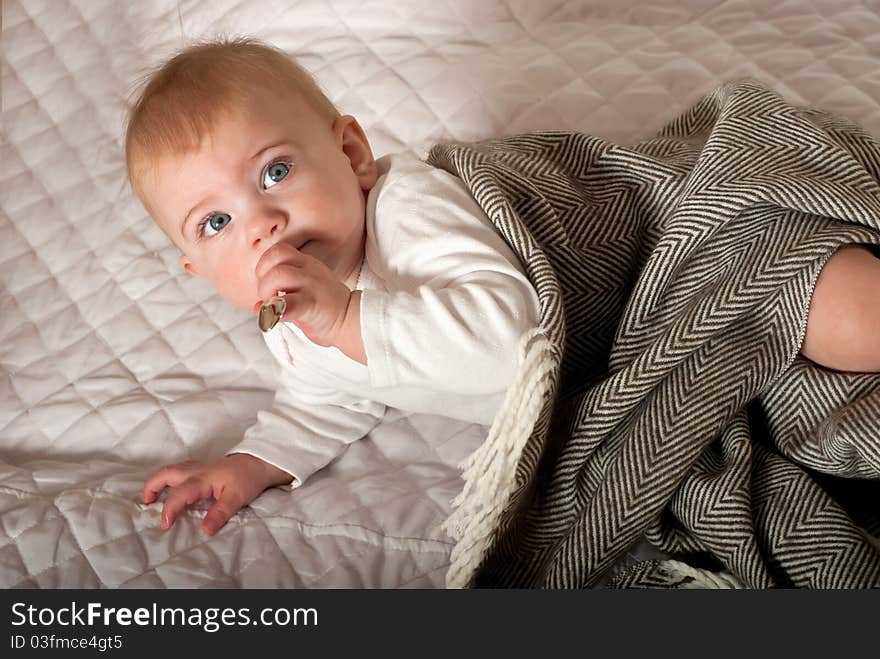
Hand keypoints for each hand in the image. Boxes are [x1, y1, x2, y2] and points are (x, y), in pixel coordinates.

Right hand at [142, 454, 291, 534]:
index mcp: (202, 478)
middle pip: (165, 473)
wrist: (259, 462)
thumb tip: (205, 530)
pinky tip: (169, 490)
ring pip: (170, 470)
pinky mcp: (200, 467)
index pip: (178, 494)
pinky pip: (178, 471)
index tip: (165, 525)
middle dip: (151, 487)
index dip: (169, 510)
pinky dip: (167, 479)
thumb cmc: (248, 478)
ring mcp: (197, 467)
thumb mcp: (237, 498)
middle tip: (147, 505)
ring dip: (157, 482)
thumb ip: (220, 513)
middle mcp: (195, 470)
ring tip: (152, 499)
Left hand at [255, 242, 351, 347]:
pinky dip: (275, 311)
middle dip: (262, 281)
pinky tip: (273, 318)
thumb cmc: (325, 309)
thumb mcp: (303, 293)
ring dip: (268, 293)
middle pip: (274, 260)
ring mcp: (312, 286)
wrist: (352, 321)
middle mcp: (309, 270)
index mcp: (306, 264)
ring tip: (273, 306)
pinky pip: (288, 303)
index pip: (278, 250)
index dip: (265, 264)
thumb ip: (280, 295)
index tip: (267, 283)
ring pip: (279, 275)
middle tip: (269, 298)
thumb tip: (258, 306)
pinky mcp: (312, 305)